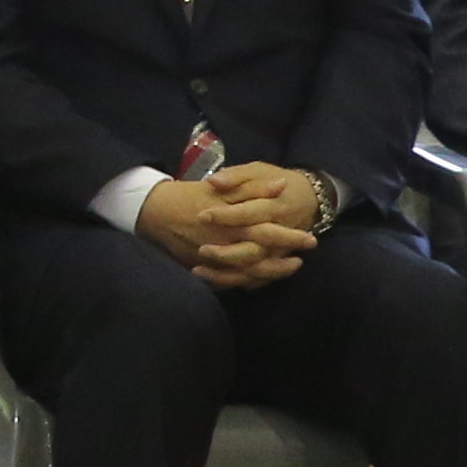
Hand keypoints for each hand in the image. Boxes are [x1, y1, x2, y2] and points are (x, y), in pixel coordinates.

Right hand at [131, 166, 320, 292]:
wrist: (156, 211)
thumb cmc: (192, 195)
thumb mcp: (223, 186)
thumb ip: (253, 187)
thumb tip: (281, 185)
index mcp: (231, 221)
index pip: (267, 232)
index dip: (290, 237)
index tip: (310, 239)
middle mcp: (225, 243)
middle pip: (260, 259)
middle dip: (283, 261)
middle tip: (303, 259)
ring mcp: (215, 260)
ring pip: (248, 274)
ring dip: (270, 274)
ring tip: (289, 269)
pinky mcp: (206, 268)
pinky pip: (231, 282)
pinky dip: (249, 282)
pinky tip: (262, 278)